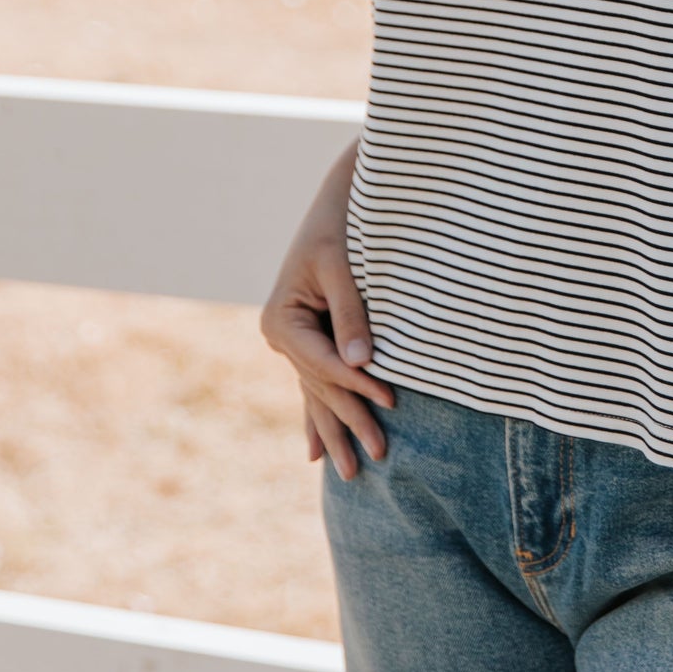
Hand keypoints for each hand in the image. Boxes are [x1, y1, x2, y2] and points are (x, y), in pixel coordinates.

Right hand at [259, 141, 393, 480]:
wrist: (339, 199)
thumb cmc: (342, 225)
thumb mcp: (342, 265)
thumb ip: (351, 314)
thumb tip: (362, 365)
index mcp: (280, 320)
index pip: (323, 363)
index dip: (357, 384)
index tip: (392, 400)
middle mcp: (281, 336)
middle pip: (321, 387)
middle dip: (351, 420)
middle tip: (381, 456)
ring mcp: (293, 342)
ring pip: (319, 392)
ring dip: (339, 429)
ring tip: (355, 472)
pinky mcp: (311, 341)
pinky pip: (317, 384)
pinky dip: (321, 415)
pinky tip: (317, 452)